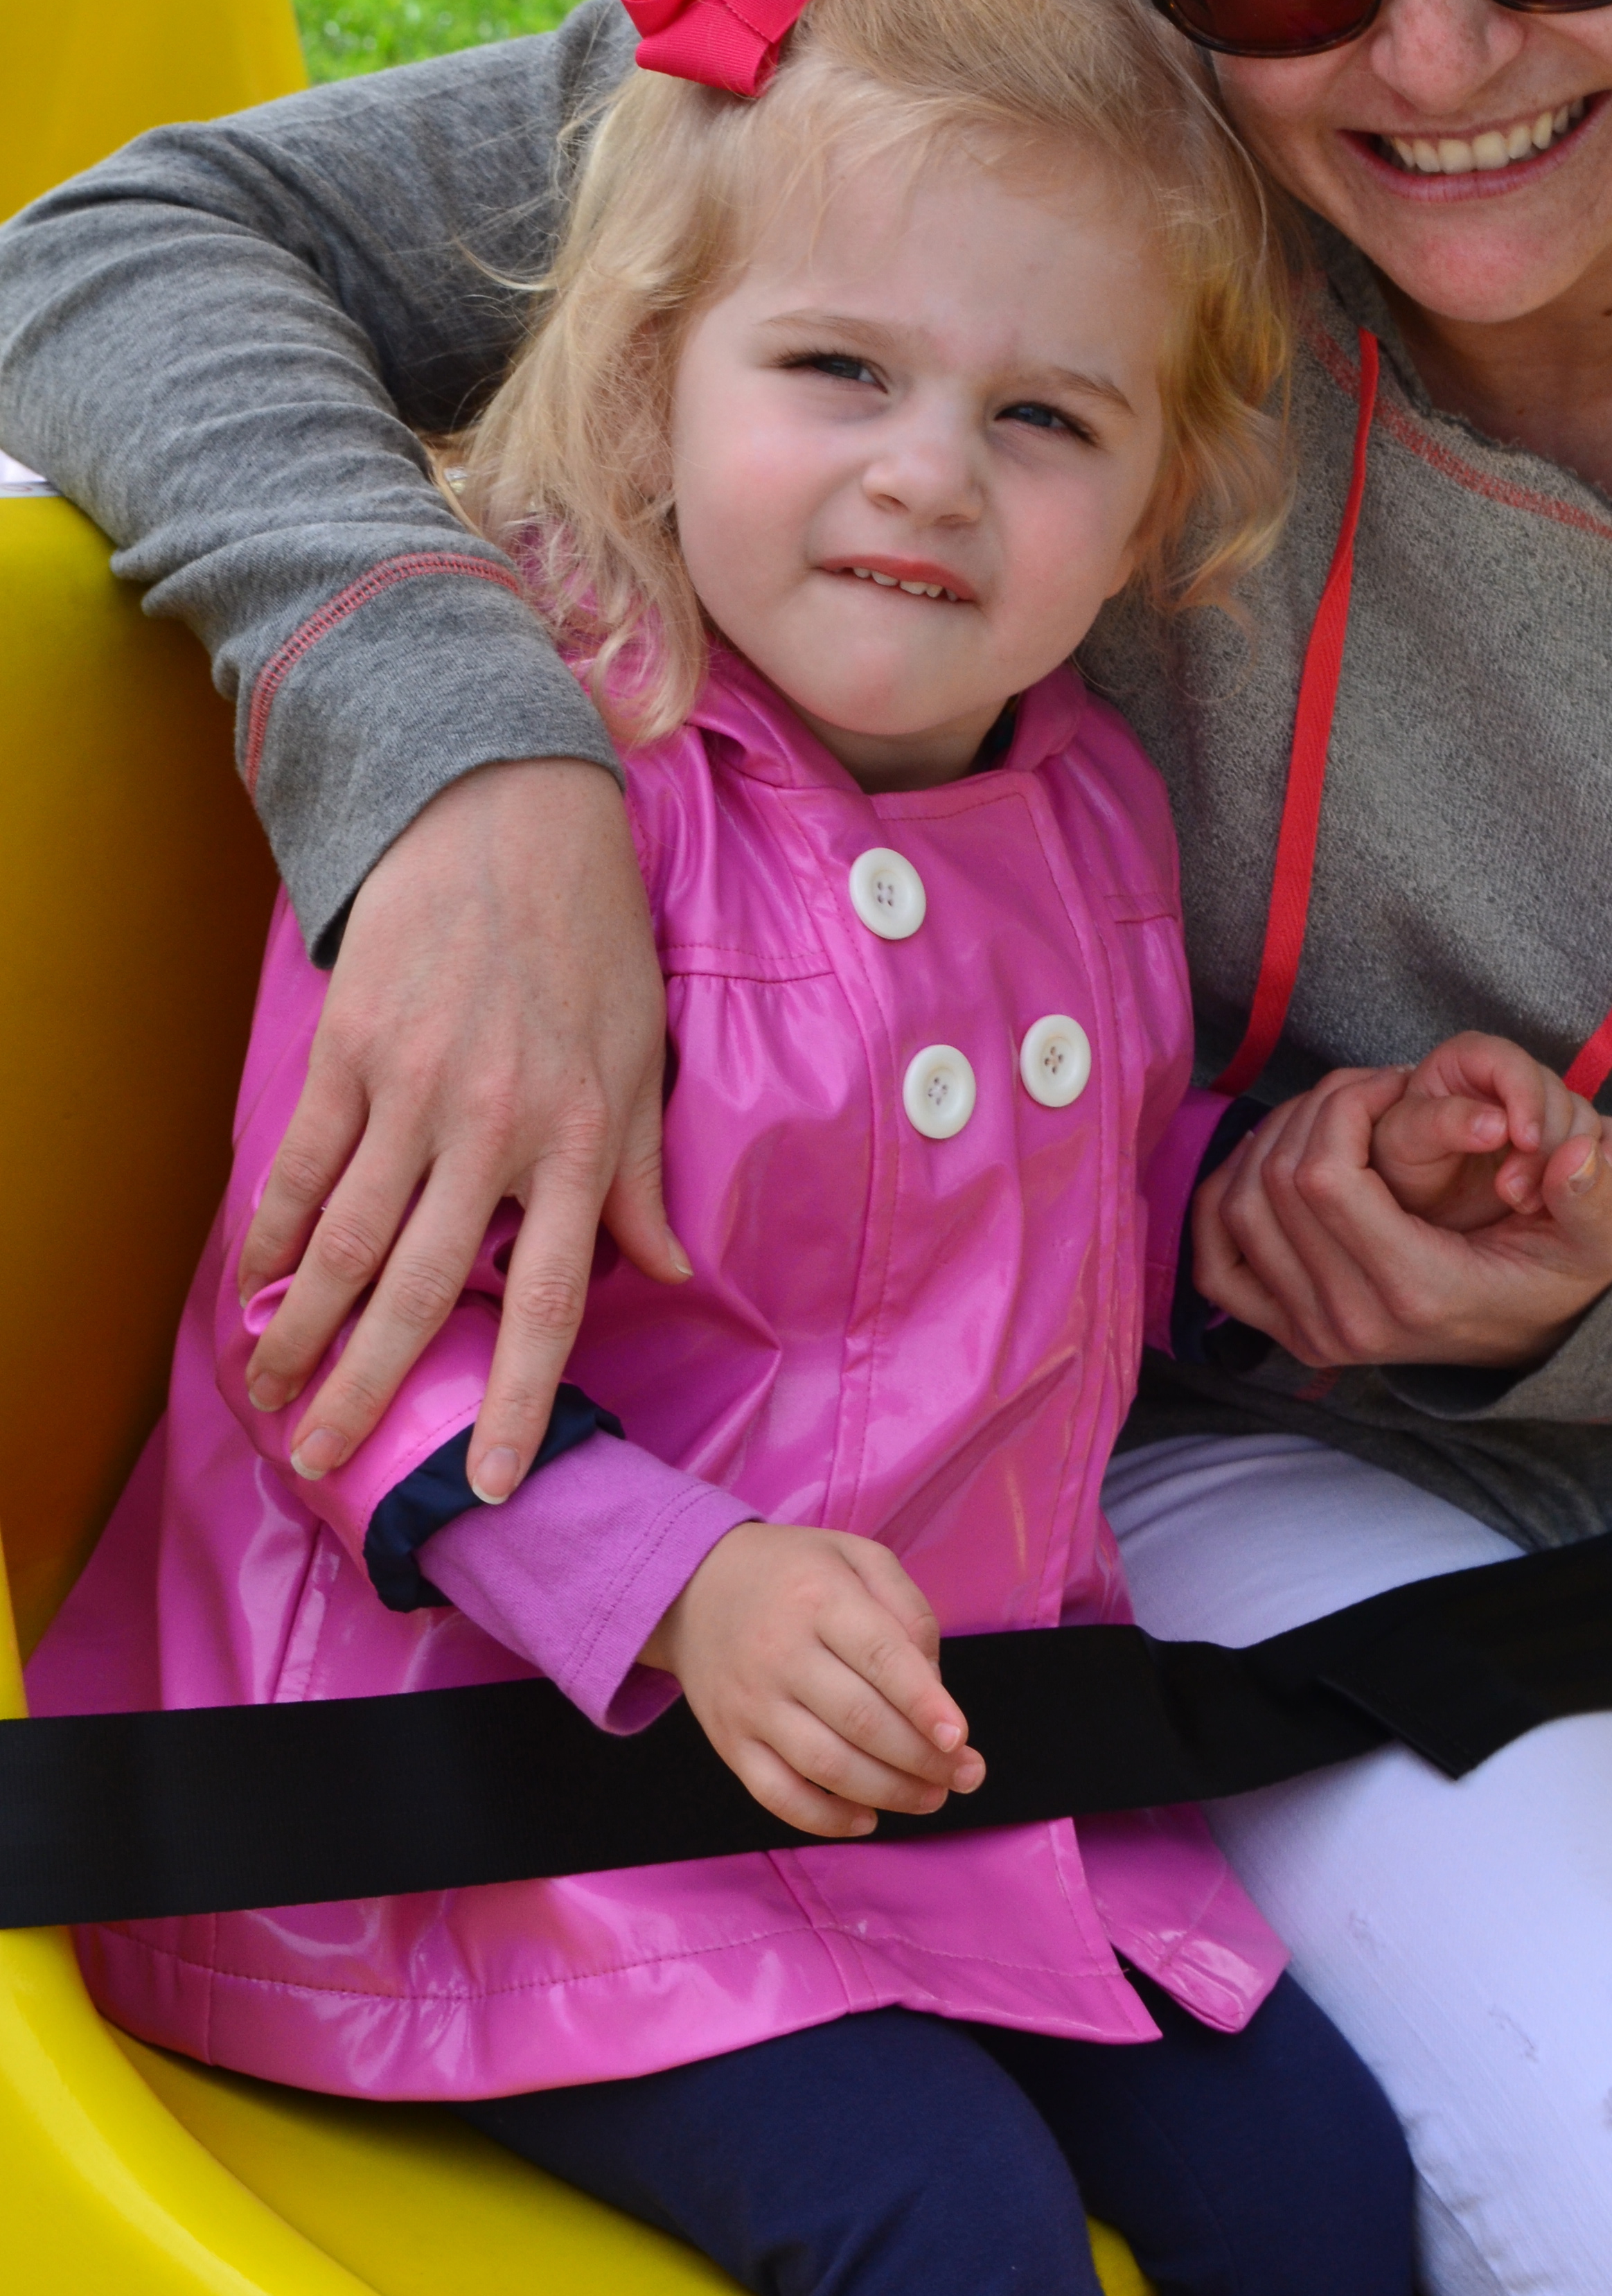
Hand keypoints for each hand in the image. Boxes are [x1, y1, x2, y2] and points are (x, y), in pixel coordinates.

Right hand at [240, 757, 686, 1500]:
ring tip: (273, 1392)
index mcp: (579, 1140)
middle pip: (423, 1292)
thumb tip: (671, 1270)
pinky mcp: (351, 1047)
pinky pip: (304, 1164)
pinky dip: (273, 1233)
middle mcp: (495, 1128)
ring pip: (348, 1241)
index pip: (548, 1301)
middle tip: (327, 1459)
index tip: (486, 1481)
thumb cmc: (591, 938)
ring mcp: (415, 1088)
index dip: (514, 1399)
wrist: (507, 815)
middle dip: (370, 1390)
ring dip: (303, 1329)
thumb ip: (641, 1175)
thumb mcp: (642, 1057)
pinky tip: (256, 1286)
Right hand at [645, 1523, 986, 1837]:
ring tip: (931, 1797)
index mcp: (819, 1598)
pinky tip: (867, 1818)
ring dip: (888, 1792)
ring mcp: (750, 1703)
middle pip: (860, 1720)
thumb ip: (906, 1608)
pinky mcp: (729, 1742)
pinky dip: (825, 1819)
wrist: (694, 1587)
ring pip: (826, 1764)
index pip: (879, 1655)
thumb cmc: (795, 1573)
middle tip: (966, 1775)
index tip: (959, 1737)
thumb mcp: (856, 1557)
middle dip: (922, 1758)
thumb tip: (934, 1683)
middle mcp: (780, 1652)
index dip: (924, 1702)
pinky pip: (778, 1795)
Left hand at [1192, 1062, 1611, 1370]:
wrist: (1538, 1345)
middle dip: (1312, 1110)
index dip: (1342, 1106)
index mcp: (1415, 1288)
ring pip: (1240, 1209)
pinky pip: (1218, 1264)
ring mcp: (1314, 1333)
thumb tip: (1577, 1154)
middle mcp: (1351, 1318)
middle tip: (1363, 1085)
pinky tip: (1269, 1162)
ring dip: (1272, 1139)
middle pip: (1275, 1184)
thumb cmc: (1560, 1277)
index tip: (1390, 1081)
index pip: (1322, 1178)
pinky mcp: (1292, 1335)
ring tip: (1329, 1113)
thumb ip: (1591, 1195)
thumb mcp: (1600, 1238)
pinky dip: (1225, 1202)